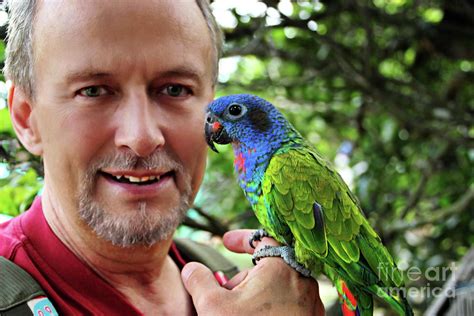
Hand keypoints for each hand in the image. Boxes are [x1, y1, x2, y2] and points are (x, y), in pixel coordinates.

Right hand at [181, 229, 324, 314]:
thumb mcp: (213, 307)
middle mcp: (302, 281)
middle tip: (225, 292)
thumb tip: (191, 269)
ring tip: (236, 312)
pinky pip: (288, 303)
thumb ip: (199, 280)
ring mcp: (310, 304)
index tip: (226, 240)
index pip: (263, 239)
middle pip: (268, 266)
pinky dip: (268, 306)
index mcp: (282, 268)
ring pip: (277, 287)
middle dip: (243, 277)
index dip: (241, 239)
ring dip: (254, 294)